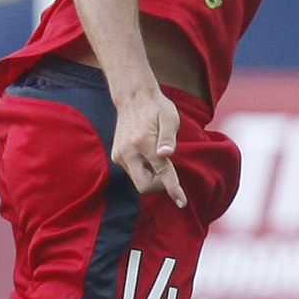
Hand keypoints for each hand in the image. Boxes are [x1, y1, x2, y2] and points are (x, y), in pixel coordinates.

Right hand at [112, 89, 188, 207]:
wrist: (133, 96)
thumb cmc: (156, 107)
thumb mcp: (169, 117)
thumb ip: (168, 138)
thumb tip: (166, 155)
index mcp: (143, 142)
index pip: (161, 172)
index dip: (173, 189)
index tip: (181, 202)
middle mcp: (128, 151)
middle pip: (144, 185)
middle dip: (159, 184)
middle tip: (168, 169)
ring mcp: (119, 154)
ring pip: (138, 180)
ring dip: (152, 176)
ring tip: (157, 155)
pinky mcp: (116, 155)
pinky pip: (133, 172)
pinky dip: (144, 170)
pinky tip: (147, 154)